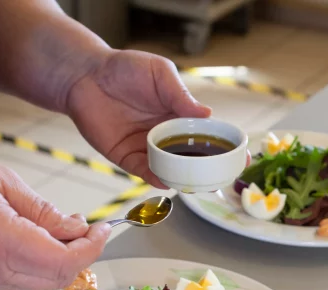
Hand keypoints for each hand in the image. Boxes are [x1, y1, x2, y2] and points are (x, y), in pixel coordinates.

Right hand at [0, 152, 110, 289]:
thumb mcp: (2, 180)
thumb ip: (43, 211)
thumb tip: (77, 228)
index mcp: (0, 242)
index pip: (63, 262)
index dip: (91, 249)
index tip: (102, 230)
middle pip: (58, 278)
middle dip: (81, 255)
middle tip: (86, 228)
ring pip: (43, 284)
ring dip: (62, 262)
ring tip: (62, 231)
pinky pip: (24, 283)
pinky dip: (41, 266)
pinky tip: (39, 242)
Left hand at [66, 50, 211, 187]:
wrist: (85, 75)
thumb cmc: (124, 67)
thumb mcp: (159, 73)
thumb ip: (180, 95)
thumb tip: (207, 114)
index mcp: (178, 114)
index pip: (205, 134)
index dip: (222, 146)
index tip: (241, 156)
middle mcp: (165, 134)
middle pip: (190, 157)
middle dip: (206, 170)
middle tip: (221, 177)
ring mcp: (146, 146)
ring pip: (168, 168)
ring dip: (181, 177)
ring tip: (196, 184)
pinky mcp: (125, 155)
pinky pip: (143, 170)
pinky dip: (154, 177)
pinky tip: (166, 181)